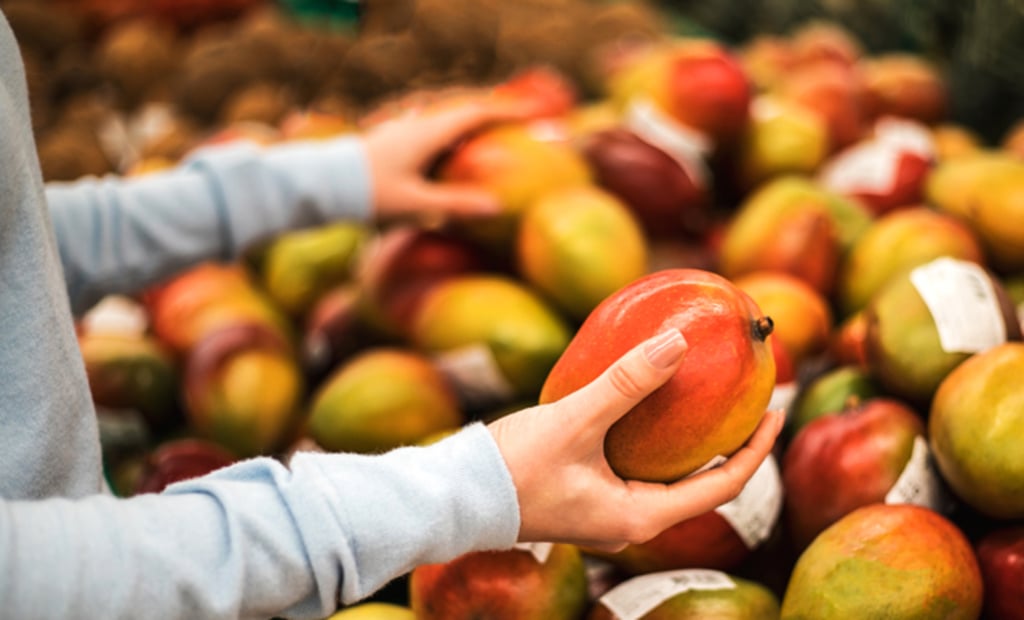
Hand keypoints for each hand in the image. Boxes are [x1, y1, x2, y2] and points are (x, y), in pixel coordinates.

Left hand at [360, 92, 540, 223]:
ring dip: (470, 128)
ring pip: (445, 123)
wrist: (322, 185)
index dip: (507, 112)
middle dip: (492, 116)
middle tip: (518, 123)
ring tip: (491, 141)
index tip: (533, 113)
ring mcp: (403, 130)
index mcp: (428, 133)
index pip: (476, 113)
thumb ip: (456, 204)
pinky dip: (451, 140)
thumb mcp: (415, 203)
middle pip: (463, 113)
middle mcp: (417, 125)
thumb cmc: (369, 194)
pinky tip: (451, 157)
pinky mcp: (392, 142)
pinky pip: (431, 134)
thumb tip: (497, 207)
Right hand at [488, 328, 784, 552]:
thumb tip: (679, 342)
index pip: (722, 486)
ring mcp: (605, 511)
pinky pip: (636, 467)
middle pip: (700, 483)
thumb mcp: (574, 421)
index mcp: (638, 516)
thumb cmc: (511, 469)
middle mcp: (628, 521)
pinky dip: (654, 439)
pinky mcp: (585, 496)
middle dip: (728, 441)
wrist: (453, 497)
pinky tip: (647, 405)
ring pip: (666, 475)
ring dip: (690, 440)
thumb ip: (627, 383)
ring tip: (705, 397)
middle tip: (746, 399)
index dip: (756, 448)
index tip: (777, 409)